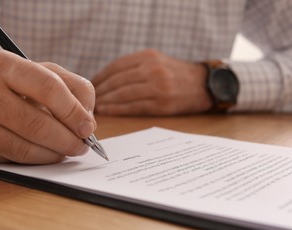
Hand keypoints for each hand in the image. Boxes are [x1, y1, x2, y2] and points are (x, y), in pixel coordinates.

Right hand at [0, 50, 95, 165]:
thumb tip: (88, 121)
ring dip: (54, 154)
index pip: (48, 87)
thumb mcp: (38, 73)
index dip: (74, 111)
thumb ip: (71, 87)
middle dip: (67, 140)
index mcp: (0, 63)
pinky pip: (11, 160)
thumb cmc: (10, 86)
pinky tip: (45, 155)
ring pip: (24, 148)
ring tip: (67, 151)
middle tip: (82, 146)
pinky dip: (35, 161)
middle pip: (37, 123)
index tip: (88, 127)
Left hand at [92, 49, 211, 115]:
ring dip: (107, 101)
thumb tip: (105, 79)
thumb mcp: (155, 61)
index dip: (101, 77)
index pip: (116, 66)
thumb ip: (133, 66)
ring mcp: (158, 87)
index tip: (91, 85)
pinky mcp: (162, 104)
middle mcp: (152, 69)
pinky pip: (134, 106)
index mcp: (148, 56)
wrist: (202, 85)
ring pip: (123, 94)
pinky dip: (118, 109)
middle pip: (118, 80)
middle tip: (90, 99)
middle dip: (101, 91)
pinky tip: (108, 111)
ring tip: (96, 107)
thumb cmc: (173, 74)